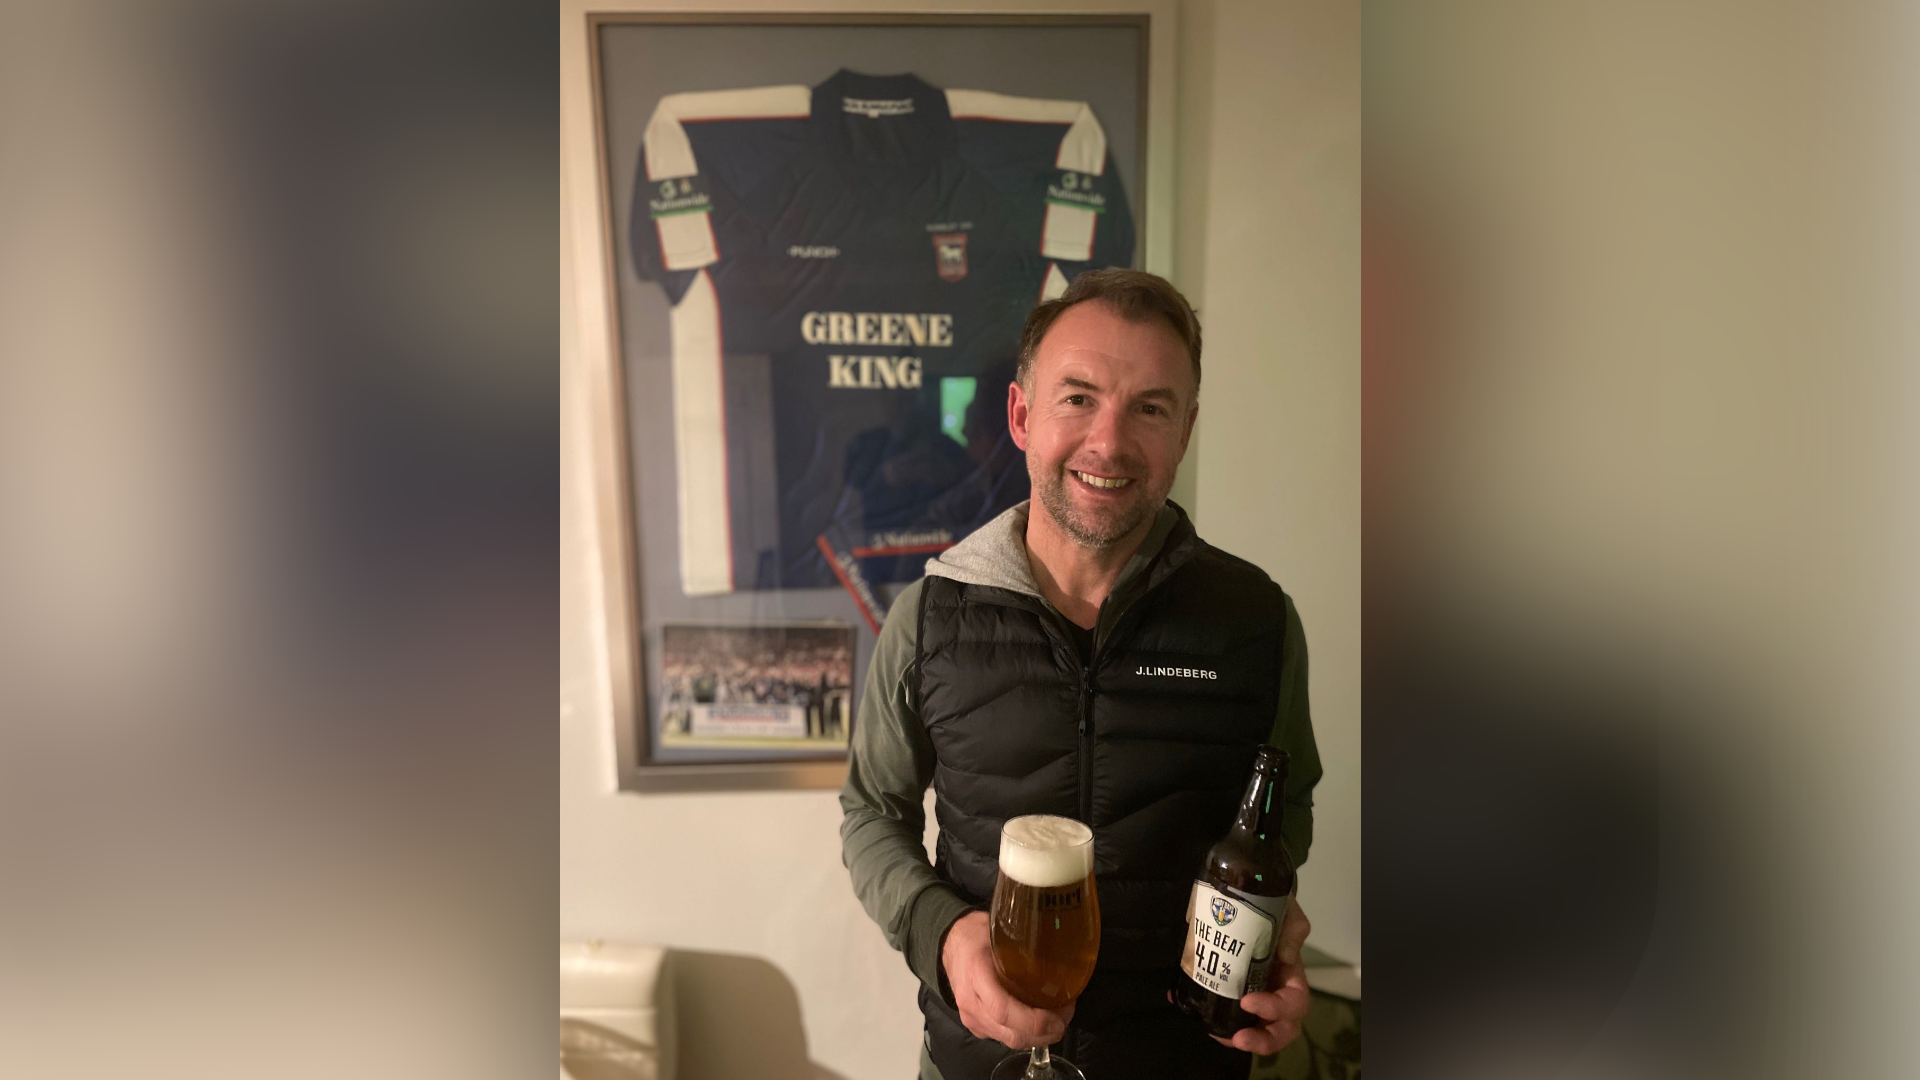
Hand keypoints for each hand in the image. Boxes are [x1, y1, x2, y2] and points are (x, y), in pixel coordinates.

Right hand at [941, 910, 1073, 1050]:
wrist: (949, 945)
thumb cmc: (978, 935)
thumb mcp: (1000, 935)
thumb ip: (1025, 948)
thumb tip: (1061, 953)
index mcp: (977, 975)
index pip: (1003, 1010)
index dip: (1035, 1020)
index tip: (1058, 1015)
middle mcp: (972, 1003)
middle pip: (1010, 1033)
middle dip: (1044, 1034)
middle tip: (1065, 1019)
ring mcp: (972, 1018)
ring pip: (1009, 1041)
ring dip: (1038, 1037)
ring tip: (1057, 1021)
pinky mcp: (975, 1026)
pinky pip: (1003, 1038)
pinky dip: (1025, 1035)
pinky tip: (1040, 1024)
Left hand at [1214, 897, 1312, 1054]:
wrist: (1240, 890)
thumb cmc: (1268, 905)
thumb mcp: (1287, 910)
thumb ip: (1293, 928)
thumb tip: (1286, 956)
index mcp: (1290, 976)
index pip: (1294, 1003)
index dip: (1276, 1009)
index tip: (1247, 1001)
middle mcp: (1273, 989)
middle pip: (1280, 1027)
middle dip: (1263, 1039)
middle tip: (1239, 1038)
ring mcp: (1250, 992)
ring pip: (1252, 1026)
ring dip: (1235, 1035)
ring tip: (1216, 1033)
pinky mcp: (1225, 989)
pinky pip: (1219, 1009)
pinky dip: (1205, 1014)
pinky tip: (1187, 1008)